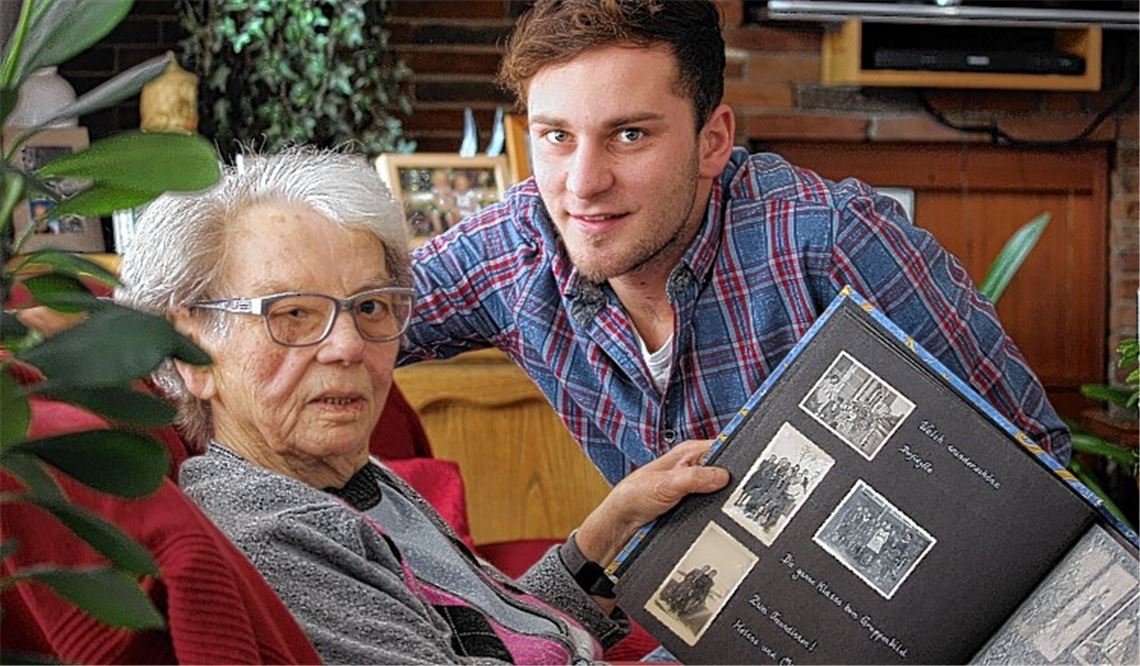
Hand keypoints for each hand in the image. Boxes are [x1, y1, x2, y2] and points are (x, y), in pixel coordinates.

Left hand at [575, 439, 729, 567]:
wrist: (623, 521)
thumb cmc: (634, 495)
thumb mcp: (667, 484)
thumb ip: (695, 478)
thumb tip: (723, 476)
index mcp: (689, 452)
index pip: (723, 446)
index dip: (737, 456)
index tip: (752, 467)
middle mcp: (693, 466)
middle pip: (724, 470)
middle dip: (732, 481)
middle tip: (744, 493)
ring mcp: (694, 484)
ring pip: (720, 489)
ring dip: (723, 497)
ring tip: (732, 505)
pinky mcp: (692, 501)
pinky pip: (712, 502)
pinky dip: (716, 508)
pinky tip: (718, 514)